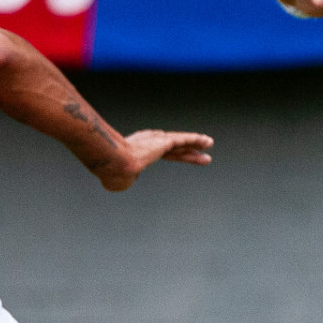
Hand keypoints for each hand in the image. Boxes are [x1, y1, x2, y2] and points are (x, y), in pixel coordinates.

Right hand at [93, 130, 213, 191]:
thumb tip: (123, 182)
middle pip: (174, 148)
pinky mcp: (163, 141)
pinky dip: (195, 140)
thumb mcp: (118, 180)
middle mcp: (148, 142)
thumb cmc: (113, 173)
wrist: (114, 164)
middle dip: (188, 151)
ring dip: (196, 144)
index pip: (162, 153)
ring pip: (181, 143)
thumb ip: (123, 180)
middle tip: (202, 155)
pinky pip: (183, 140)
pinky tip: (207, 141)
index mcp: (139, 151)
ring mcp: (156, 141)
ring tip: (210, 143)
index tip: (182, 153)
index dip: (174, 153)